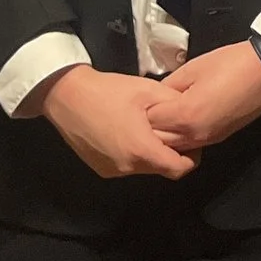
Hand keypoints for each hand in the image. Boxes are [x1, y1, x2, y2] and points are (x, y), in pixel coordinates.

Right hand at [37, 66, 197, 178]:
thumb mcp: (149, 90)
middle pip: (160, 168)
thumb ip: (175, 105)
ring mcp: (111, 170)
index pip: (178, 169)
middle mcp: (126, 167)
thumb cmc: (108, 91)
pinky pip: (126, 166)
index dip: (191, 157)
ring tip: (147, 126)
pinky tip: (128, 131)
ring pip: (143, 168)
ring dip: (150, 152)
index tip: (192, 142)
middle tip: (171, 129)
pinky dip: (133, 154)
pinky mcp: (100, 168)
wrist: (66, 96)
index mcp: (140, 150)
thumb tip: (194, 115)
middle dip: (170, 152)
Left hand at [147, 41, 260, 153]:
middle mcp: (195, 134)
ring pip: (174, 147)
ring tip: (166, 115)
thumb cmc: (229, 63)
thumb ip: (169, 86)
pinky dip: (181, 137)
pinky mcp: (218, 139)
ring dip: (166, 135)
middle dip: (151, 126)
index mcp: (186, 114)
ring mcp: (208, 139)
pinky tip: (182, 121)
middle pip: (159, 141)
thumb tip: (156, 98)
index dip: (144, 109)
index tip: (143, 99)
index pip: (150, 121)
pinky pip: (190, 145)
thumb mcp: (192, 68)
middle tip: (150, 108)